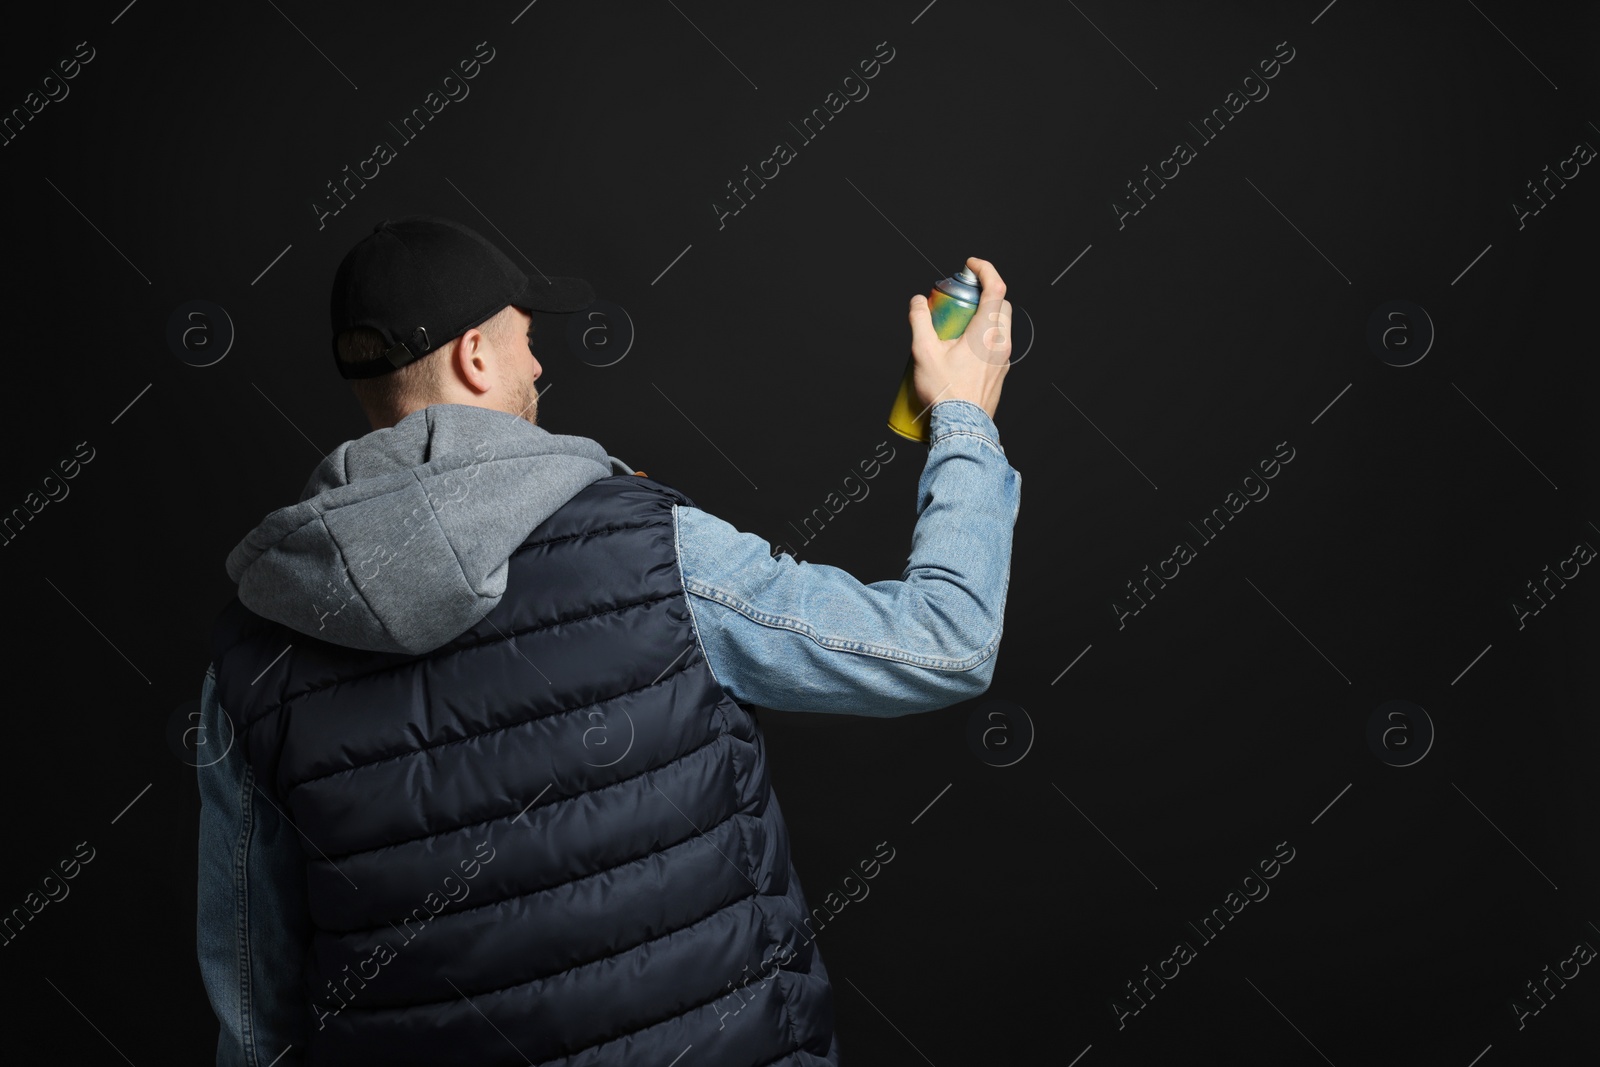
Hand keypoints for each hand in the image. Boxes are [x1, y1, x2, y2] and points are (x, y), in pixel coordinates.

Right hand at [907, 256, 1011, 420]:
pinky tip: (962, 350)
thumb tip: (918, 302)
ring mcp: (1004, 360)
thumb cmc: (946, 393)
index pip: (996, 288)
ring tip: (957, 325)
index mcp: (987, 332)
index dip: (985, 270)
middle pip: (1001, 305)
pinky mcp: (1000, 374)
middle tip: (960, 296)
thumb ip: (919, 321)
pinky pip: (996, 346)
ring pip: (1000, 326)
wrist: (962, 428)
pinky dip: (984, 337)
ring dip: (983, 317)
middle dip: (983, 294)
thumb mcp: (924, 352)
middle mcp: (1001, 343)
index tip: (970, 266)